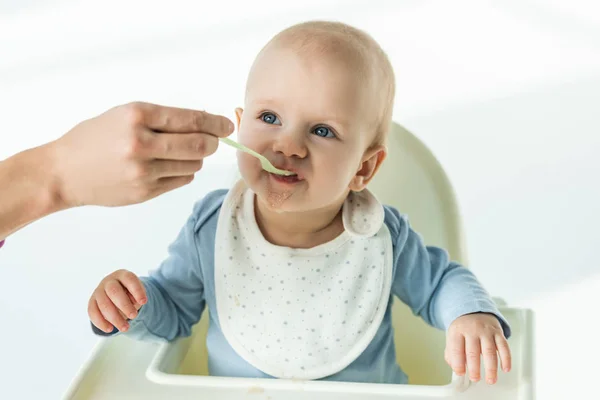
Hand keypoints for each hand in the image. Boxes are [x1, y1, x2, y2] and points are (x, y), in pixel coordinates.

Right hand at [50, 102, 233, 207]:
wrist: (64, 171)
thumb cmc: (95, 138)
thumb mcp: (124, 115)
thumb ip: (162, 119)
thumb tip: (204, 123)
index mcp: (137, 116)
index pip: (191, 119)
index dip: (215, 123)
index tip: (227, 125)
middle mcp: (141, 144)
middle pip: (199, 145)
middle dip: (213, 142)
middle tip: (214, 140)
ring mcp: (143, 171)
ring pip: (193, 164)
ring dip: (196, 158)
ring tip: (180, 153)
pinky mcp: (145, 192)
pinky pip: (181, 180)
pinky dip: (183, 171)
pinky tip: (168, 166)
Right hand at [88, 269, 146, 332]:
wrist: (116, 294)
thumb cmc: (130, 293)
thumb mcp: (136, 293)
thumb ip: (136, 297)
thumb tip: (132, 304)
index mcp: (123, 275)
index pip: (129, 279)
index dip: (137, 290)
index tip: (144, 302)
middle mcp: (109, 281)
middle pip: (114, 291)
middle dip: (124, 305)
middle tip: (133, 316)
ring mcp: (98, 291)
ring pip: (103, 304)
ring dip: (115, 318)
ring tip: (125, 328)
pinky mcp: (92, 302)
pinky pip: (93, 312)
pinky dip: (101, 322)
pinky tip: (110, 329)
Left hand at [445, 313, 511, 384]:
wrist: (474, 310)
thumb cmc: (463, 328)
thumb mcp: (452, 337)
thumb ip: (451, 353)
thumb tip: (457, 369)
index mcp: (457, 331)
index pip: (456, 349)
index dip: (458, 364)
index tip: (460, 373)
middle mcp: (472, 330)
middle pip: (473, 352)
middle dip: (474, 368)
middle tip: (475, 378)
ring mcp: (486, 331)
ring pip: (489, 351)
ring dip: (491, 368)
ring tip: (490, 379)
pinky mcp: (498, 333)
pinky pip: (504, 347)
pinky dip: (506, 359)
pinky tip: (505, 369)